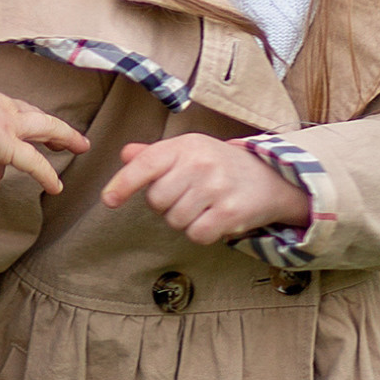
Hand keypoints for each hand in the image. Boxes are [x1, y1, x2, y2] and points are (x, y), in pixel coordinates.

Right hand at [0, 68, 86, 201]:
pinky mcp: (2, 142)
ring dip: (65, 138)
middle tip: (71, 136)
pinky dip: (47, 174)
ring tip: (81, 147)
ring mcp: (6, 122)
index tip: (36, 121)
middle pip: (37, 116)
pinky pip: (32, 162)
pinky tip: (56, 187)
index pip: (16, 108)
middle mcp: (2, 107)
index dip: (29, 116)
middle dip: (55, 126)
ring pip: (47, 130)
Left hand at [102, 133, 310, 246]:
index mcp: (186, 145)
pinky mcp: (230, 212)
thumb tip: (126, 154)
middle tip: (186, 196)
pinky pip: (196, 234)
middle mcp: (201, 163)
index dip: (123, 183)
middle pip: (157, 200)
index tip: (109, 200)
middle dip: (165, 205)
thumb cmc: (220, 165)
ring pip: (175, 220)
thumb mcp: (190, 151)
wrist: (271, 179)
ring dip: (184, 220)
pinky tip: (213, 219)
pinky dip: (201, 233)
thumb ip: (156, 155)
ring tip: (202, 206)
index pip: (146, 164)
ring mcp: (216, 187)